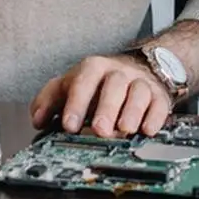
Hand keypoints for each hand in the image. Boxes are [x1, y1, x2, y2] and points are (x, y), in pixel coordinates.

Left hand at [30, 55, 172, 137]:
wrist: (136, 69)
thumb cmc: (98, 83)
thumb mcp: (70, 85)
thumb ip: (49, 100)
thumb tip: (39, 119)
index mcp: (94, 69)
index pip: (84, 79)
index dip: (76, 102)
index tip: (69, 125)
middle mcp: (118, 73)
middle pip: (114, 84)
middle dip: (107, 108)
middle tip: (100, 130)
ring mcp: (140, 83)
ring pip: (139, 92)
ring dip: (132, 112)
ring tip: (124, 130)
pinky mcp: (158, 96)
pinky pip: (159, 104)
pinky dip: (155, 118)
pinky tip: (147, 130)